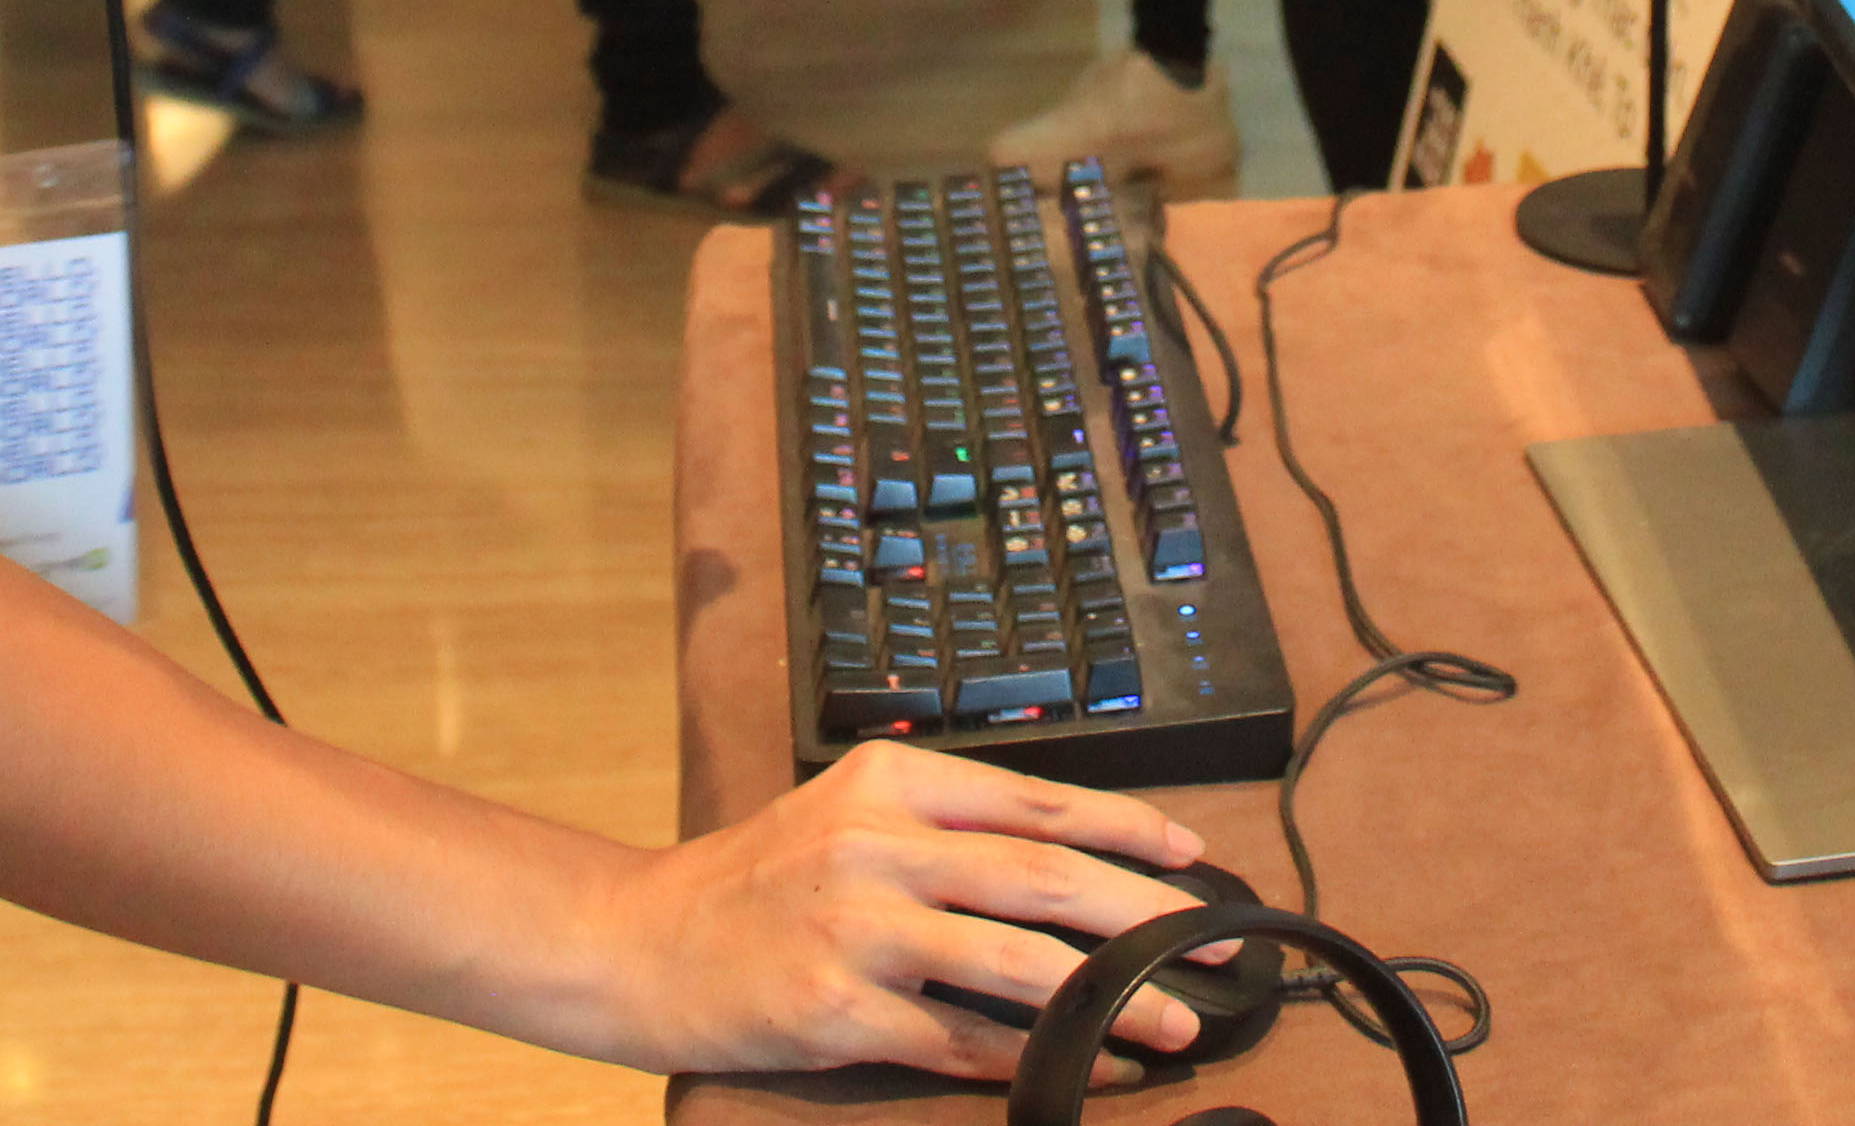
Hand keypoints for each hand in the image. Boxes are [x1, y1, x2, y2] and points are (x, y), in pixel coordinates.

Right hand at [573, 742, 1224, 1081]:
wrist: (640, 942)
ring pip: (1018, 961)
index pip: (1038, 799)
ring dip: (1112, 998)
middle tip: (1214, 946)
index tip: (1192, 856)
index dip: (1128, 829)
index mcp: (893, 784)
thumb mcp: (847, 816)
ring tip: (1174, 1022)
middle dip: (1146, 915)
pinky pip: (961, 1041)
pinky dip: (1033, 1058)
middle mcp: (880, 845)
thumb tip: (1071, 862)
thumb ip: (945, 826)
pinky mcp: (839, 1010)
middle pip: (1046, 876)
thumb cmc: (755, 881)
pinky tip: (1083, 1070)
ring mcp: (859, 929)